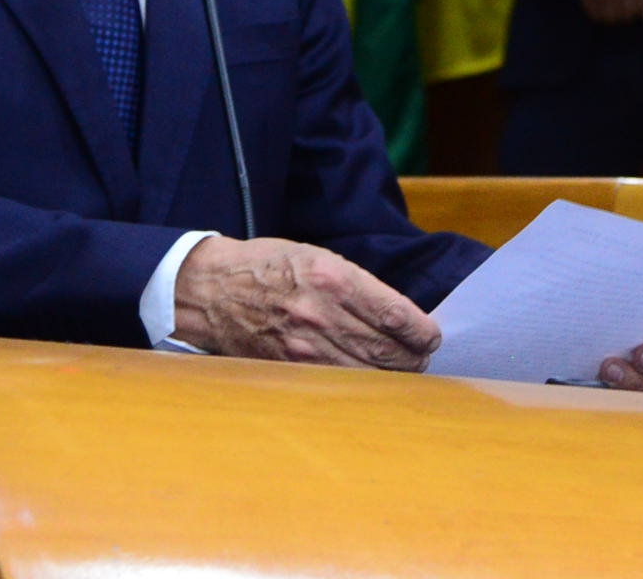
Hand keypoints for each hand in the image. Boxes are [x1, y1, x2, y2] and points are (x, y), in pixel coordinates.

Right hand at [171, 236, 440, 369]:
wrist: (211, 289)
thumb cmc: (268, 267)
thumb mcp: (317, 257)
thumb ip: (357, 286)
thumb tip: (397, 317)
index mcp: (334, 278)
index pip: (397, 317)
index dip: (423, 333)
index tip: (431, 337)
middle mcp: (323, 315)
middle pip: (388, 352)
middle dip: (412, 359)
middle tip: (420, 357)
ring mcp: (305, 348)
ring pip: (368, 375)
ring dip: (391, 377)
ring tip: (400, 371)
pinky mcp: (290, 370)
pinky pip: (338, 385)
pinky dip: (360, 386)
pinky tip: (368, 381)